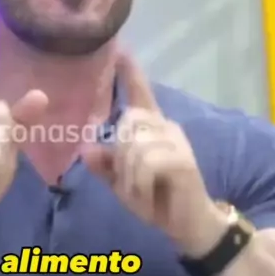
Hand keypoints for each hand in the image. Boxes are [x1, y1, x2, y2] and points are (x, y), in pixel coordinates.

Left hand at [82, 54, 228, 256]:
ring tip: (139, 192)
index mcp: (151, 128)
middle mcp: (166, 127)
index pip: (140, 94)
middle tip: (128, 182)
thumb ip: (105, 165)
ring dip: (129, 174)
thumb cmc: (156, 200)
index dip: (131, 74)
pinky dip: (138, 182)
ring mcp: (176, 141)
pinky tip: (147, 195)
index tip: (121, 50)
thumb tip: (86, 149)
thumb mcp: (122, 182)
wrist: (188, 226)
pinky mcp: (182, 160)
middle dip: (119, 154)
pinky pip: (146, 162)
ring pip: (134, 143)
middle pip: (128, 121)